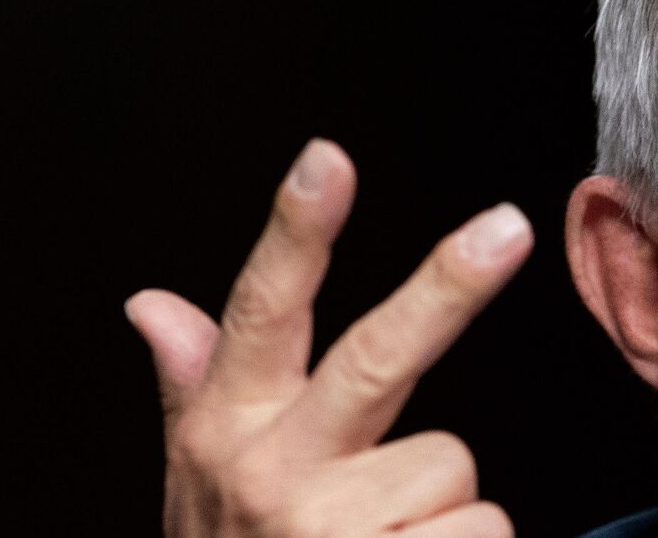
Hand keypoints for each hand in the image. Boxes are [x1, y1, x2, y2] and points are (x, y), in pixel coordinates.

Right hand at [125, 139, 528, 536]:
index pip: (260, 314)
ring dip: (443, 507)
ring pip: (454, 467)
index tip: (326, 156)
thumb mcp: (198, 481)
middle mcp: (273, 474)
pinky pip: (485, 529)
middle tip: (506, 225)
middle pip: (376, 358)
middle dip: (445, 287)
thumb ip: (191, 386)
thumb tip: (150, 303)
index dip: (294, 233)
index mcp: (230, 431)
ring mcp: (329, 530)